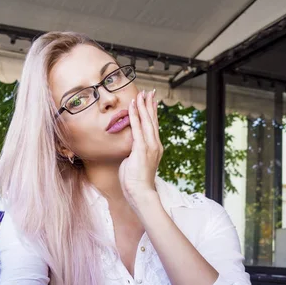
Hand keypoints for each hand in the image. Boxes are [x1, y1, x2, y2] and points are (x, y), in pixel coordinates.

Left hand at [119, 89, 162, 209]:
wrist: (140, 192)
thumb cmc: (135, 181)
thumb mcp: (135, 162)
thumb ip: (134, 153)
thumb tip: (130, 149)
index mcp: (154, 147)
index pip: (153, 126)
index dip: (152, 112)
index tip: (151, 101)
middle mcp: (155, 144)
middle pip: (153, 120)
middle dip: (150, 105)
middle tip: (150, 92)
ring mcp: (150, 146)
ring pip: (146, 121)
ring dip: (143, 106)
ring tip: (141, 94)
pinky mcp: (142, 148)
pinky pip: (137, 128)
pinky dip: (135, 116)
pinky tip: (133, 106)